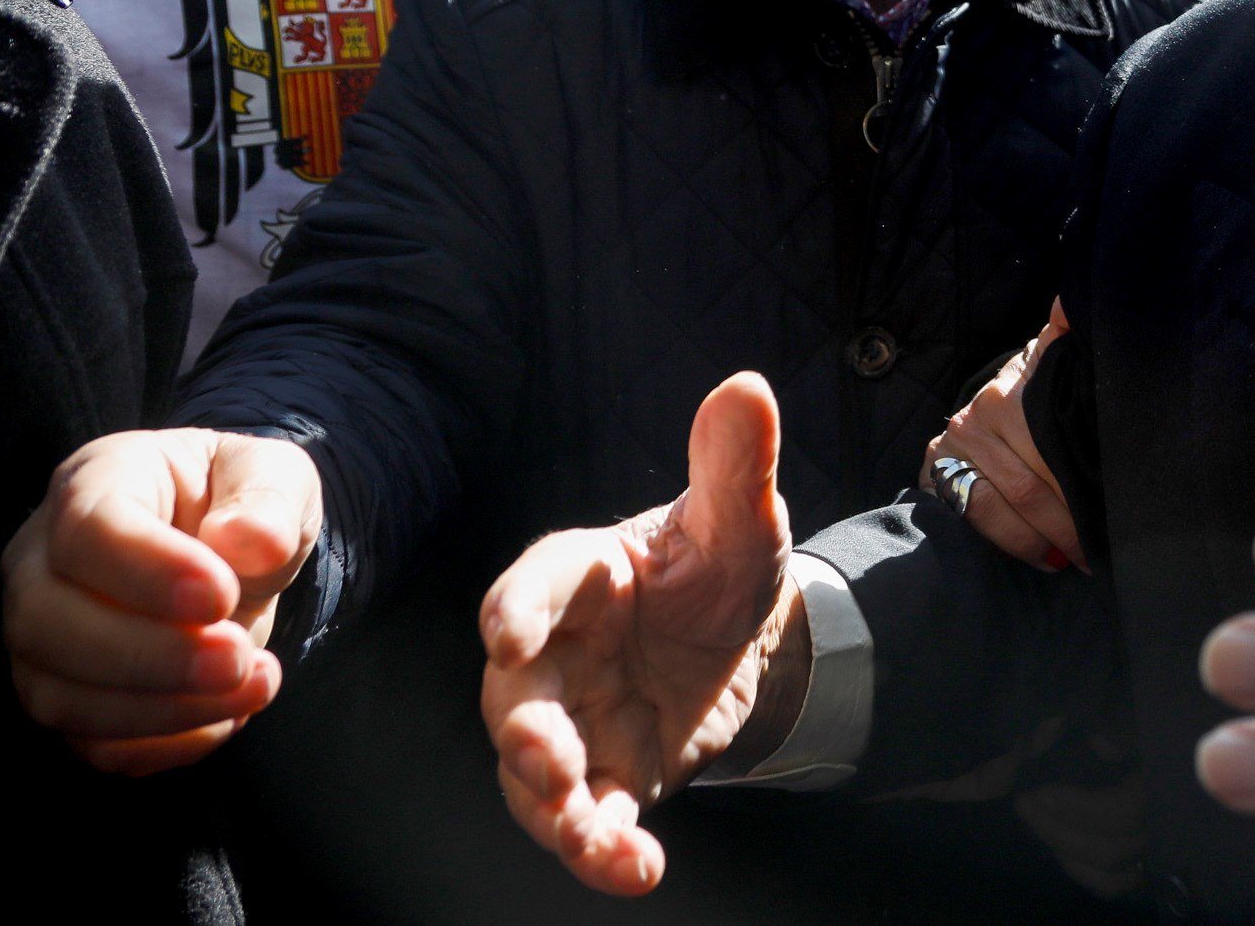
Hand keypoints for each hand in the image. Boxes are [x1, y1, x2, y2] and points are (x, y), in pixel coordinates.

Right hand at [1, 429, 320, 773]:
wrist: (229, 552)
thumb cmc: (238, 503)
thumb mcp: (273, 474)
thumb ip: (267, 496)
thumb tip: (251, 541)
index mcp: (92, 484)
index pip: (87, 532)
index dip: (148, 573)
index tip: (222, 595)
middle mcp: (39, 562)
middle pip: (45, 623)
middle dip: (148, 656)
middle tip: (239, 657)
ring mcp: (41, 638)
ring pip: (58, 695)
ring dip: (162, 709)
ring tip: (254, 685)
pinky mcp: (66, 695)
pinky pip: (90, 743)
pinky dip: (163, 745)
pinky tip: (227, 716)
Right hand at [480, 373, 807, 895]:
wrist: (745, 637)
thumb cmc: (721, 562)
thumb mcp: (741, 517)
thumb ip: (735, 463)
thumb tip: (748, 387)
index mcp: (577, 577)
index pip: (531, 587)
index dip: (515, 608)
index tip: (506, 634)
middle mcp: (556, 655)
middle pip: (515, 697)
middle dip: (523, 732)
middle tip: (546, 760)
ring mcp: (573, 723)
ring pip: (535, 776)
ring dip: (556, 810)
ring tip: (593, 836)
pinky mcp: (605, 778)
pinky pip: (588, 822)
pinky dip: (604, 850)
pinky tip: (638, 868)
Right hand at [920, 299, 1083, 571]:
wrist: (990, 404)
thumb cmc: (1038, 391)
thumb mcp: (1055, 362)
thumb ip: (1067, 336)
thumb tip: (1070, 304)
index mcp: (1011, 393)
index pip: (1050, 454)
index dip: (1079, 490)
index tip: (1110, 514)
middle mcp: (976, 417)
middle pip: (1028, 487)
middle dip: (1067, 524)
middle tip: (1097, 551)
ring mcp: (951, 447)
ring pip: (998, 507)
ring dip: (1038, 540)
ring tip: (1071, 559)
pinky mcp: (934, 473)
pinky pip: (972, 517)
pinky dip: (1010, 542)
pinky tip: (1041, 557)